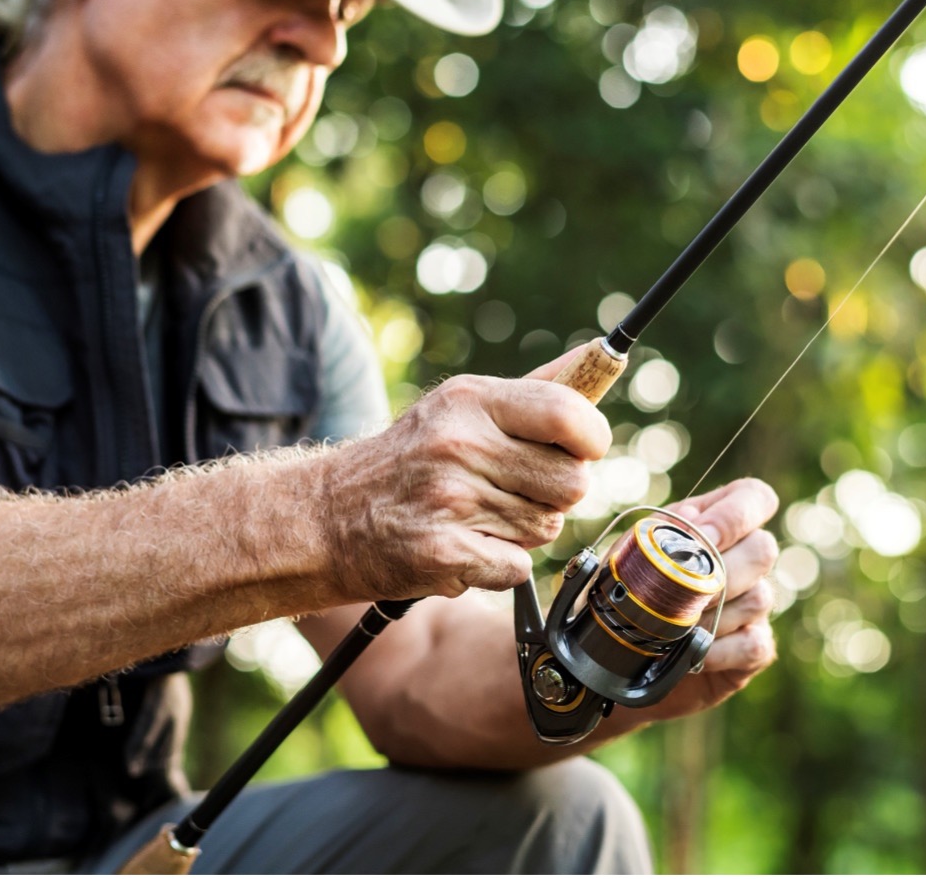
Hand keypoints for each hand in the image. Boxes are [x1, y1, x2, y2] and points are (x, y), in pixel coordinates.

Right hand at [320, 353, 612, 602]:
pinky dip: (498, 565)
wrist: (326, 518)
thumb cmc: (408, 460)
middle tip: (512, 489)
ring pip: (546, 528)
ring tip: (475, 516)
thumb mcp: (459, 406)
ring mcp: (449, 500)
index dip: (592, 439)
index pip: (569, 414)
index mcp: (469, 401)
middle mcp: (459, 445)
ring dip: (521, 530)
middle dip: (554, 494)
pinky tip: (463, 545)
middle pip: (572, 482)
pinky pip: (518, 567)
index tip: (581, 450)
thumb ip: (534, 389)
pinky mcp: (444, 553)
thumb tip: (599, 357)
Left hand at [618, 477, 780, 725]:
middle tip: (683, 589)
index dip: (737, 514)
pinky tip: (691, 651)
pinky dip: (718, 648)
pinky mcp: (754, 646)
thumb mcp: (630, 554)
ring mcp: (755, 603)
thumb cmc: (627, 590)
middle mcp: (746, 559)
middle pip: (764, 548)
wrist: (618, 650)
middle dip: (722, 570)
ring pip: (760, 597)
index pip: (755, 497)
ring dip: (714, 613)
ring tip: (676, 625)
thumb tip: (690, 517)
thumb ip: (659, 530)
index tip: (704, 536)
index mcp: (717, 523)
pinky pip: (754, 643)